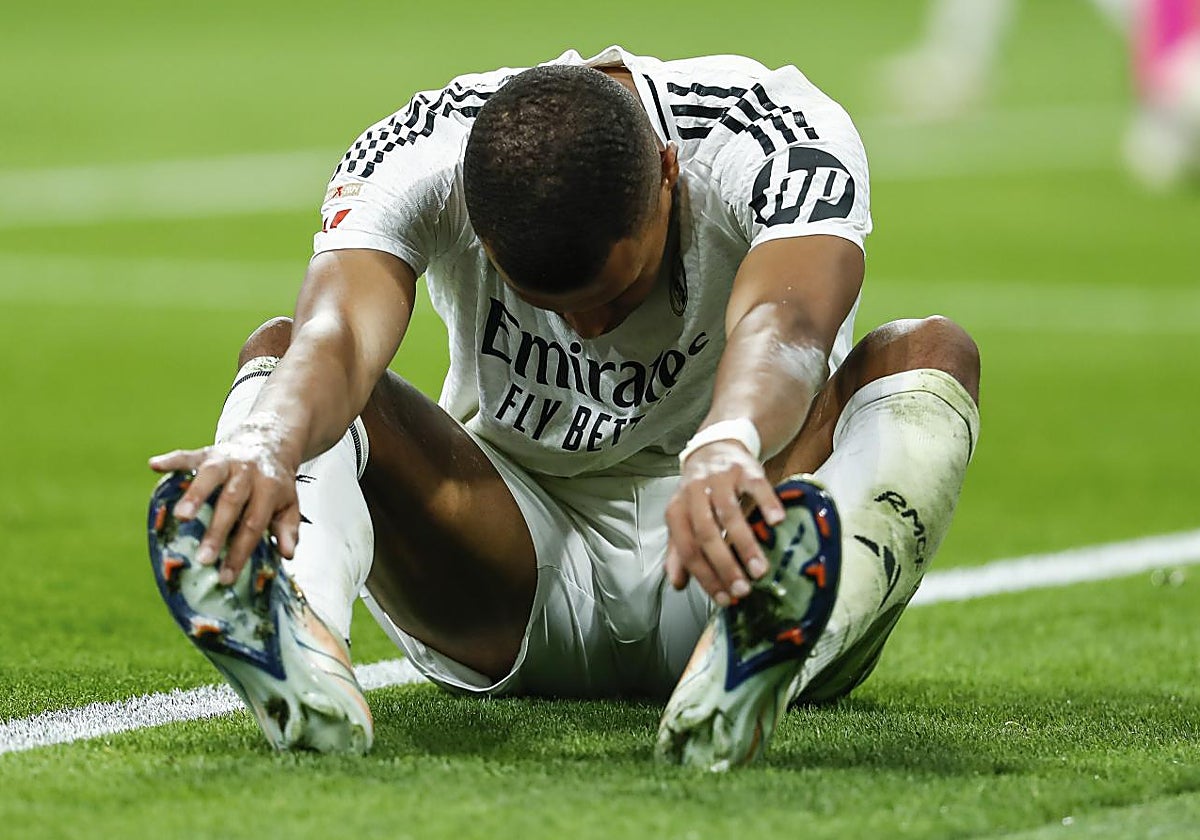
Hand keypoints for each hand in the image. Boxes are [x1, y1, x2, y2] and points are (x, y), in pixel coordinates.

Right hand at [148, 417, 300, 584]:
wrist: (269, 442)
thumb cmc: (275, 483)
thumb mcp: (290, 504)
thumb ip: (288, 528)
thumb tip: (288, 554)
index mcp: (270, 487)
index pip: (254, 523)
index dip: (241, 551)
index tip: (226, 576)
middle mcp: (248, 472)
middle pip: (231, 502)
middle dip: (217, 532)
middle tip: (203, 558)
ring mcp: (226, 459)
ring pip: (210, 476)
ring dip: (195, 495)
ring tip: (180, 516)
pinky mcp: (207, 452)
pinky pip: (187, 455)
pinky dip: (171, 460)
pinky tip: (154, 466)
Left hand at [664, 440, 785, 605]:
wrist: (715, 449)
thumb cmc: (700, 493)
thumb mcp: (685, 519)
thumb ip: (680, 551)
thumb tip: (677, 584)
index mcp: (677, 510)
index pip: (687, 549)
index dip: (704, 576)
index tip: (724, 599)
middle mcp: (695, 493)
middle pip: (706, 534)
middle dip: (725, 565)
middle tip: (743, 589)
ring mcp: (720, 479)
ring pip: (730, 514)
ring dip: (745, 545)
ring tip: (760, 569)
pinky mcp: (744, 468)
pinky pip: (757, 487)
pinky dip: (767, 504)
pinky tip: (776, 523)